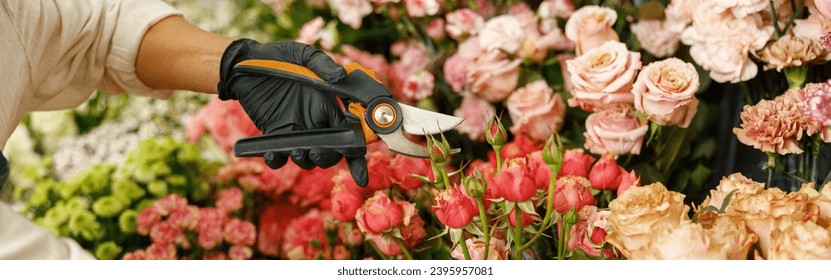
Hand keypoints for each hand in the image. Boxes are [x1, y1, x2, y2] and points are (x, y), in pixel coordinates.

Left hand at [217, 39, 360, 173]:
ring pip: (307, 158)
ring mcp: (294, 131)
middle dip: (327, 157)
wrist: (244, 63)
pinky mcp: (273, 135)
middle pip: (329, 152)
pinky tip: (272, 154)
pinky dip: (276, 160)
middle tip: (316, 152)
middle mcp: (314, 122)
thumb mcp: (303, 54)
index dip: (357, 155)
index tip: (361, 175)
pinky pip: (279, 156)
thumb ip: (323, 65)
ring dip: (305, 161)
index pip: (349, 134)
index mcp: (327, 107)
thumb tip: (340, 77)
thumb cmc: (278, 56)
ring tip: (297, 152)